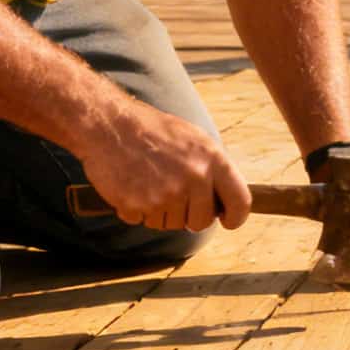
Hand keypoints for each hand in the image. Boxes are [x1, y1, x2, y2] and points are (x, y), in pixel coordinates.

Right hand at [78, 100, 248, 234]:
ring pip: (172, 225)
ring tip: (150, 183)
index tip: (228, 221)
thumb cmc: (152, 130)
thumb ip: (213, 167)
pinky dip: (137, 210)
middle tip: (174, 195)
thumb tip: (226, 197)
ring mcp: (165, 194)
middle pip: (202, 222)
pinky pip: (144, 222)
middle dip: (190, 215)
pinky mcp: (138, 205)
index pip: (240, 201)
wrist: (109, 124)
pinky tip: (133, 186)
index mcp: (212, 159)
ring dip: (162, 212)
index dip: (236, 217)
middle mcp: (193, 178)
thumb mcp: (194, 138)